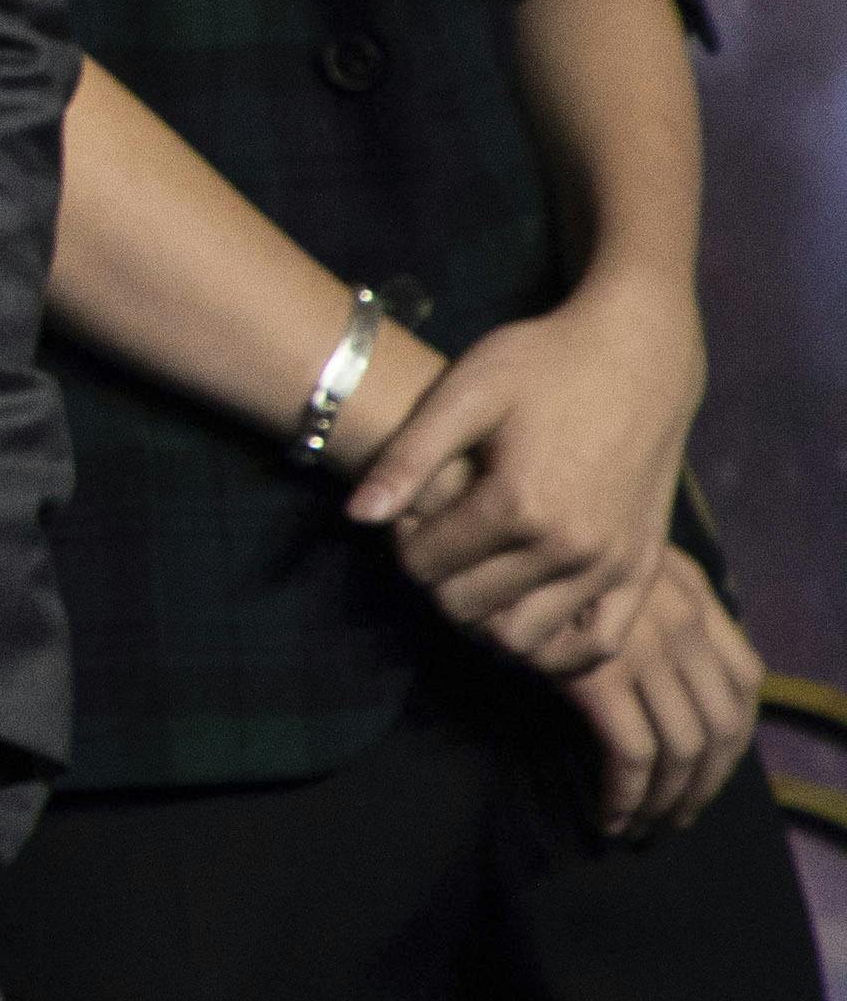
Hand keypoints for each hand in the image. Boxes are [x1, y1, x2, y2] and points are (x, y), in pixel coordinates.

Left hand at [351, 276, 700, 672]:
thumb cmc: (542, 363)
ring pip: (523, 639)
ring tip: (476, 569)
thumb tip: (355, 517)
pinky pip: (599, 645)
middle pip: (466, 608)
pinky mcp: (645, 567)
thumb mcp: (463, 393)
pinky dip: (557, 647)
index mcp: (519, 505)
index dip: (401, 541)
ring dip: (486, 617)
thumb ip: (407, 458)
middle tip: (439, 536)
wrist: (640, 353)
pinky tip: (528, 612)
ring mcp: (613, 564)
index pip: (425, 566)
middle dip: (436, 578)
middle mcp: (570, 548)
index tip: (409, 510)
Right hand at [561, 555, 763, 840]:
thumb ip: (655, 605)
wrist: (492, 543)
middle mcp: (683, 620)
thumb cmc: (539, 560)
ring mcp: (644, 649)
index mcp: (693, 592)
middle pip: (723, 724)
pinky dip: (629, 796)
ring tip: (645, 827)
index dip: (737, 736)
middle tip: (680, 816)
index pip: (747, 679)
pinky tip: (612, 816)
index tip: (711, 768)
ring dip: (669, 800)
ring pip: (683, 748)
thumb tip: (674, 675)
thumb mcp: (616, 567)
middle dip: (706, 784)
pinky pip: (633, 755)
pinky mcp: (599, 677)